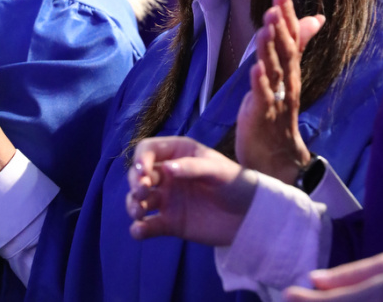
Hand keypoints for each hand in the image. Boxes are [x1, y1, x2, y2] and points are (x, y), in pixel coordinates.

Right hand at [126, 136, 257, 245]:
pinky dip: (139, 229)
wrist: (250, 215)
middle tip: (143, 192)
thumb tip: (165, 169)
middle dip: (135, 182)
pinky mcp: (170, 223)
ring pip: (139, 199)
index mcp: (178, 153)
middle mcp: (168, 175)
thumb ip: (192, 167)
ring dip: (132, 204)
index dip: (140, 159)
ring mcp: (168, 199)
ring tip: (139, 213)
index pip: (148, 150)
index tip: (143, 172)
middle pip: (139, 175)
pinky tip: (140, 231)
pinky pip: (148, 226)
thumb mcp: (217, 170)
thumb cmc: (236, 183)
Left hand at [236, 0, 324, 184]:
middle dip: (280, 26)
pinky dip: (260, 83)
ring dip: (270, 49)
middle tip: (275, 4)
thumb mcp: (286, 74)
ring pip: (275, 70)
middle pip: (286, 50)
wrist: (277, 159)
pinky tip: (254, 69)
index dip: (287, 14)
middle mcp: (288, 81)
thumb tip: (314, 17)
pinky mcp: (264, 117)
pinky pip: (263, 98)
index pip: (292, 36)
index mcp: (290, 69)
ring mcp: (277, 99)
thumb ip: (298, 44)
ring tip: (265, 28)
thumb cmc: (278, 111)